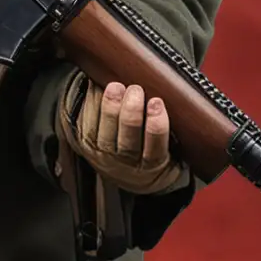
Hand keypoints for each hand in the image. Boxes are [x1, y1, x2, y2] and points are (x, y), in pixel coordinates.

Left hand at [58, 73, 188, 194]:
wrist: (125, 173)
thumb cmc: (152, 152)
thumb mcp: (169, 150)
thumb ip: (170, 131)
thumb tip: (173, 95)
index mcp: (152, 165)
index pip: (155, 149)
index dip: (156, 125)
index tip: (157, 102)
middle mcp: (126, 163)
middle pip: (128, 138)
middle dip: (131, 111)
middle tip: (136, 89)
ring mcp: (104, 154)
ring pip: (106, 131)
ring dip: (110, 106)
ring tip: (116, 87)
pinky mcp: (86, 144)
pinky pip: (88, 123)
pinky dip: (92, 104)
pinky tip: (97, 87)